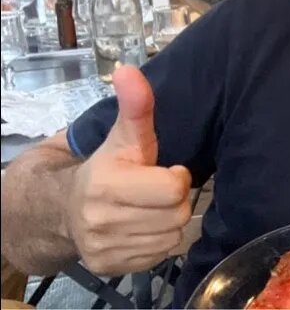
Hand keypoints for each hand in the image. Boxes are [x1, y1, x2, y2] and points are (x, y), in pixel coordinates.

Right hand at [65, 66, 192, 275]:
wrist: (65, 208)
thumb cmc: (109, 168)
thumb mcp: (125, 136)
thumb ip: (135, 106)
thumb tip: (128, 69)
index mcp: (107, 184)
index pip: (174, 189)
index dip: (176, 179)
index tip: (164, 172)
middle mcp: (101, 219)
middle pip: (176, 215)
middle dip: (173, 201)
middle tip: (156, 192)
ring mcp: (104, 247)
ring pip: (171, 238)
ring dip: (167, 223)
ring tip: (148, 209)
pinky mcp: (110, 267)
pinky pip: (159, 256)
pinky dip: (157, 243)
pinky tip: (142, 228)